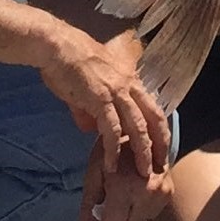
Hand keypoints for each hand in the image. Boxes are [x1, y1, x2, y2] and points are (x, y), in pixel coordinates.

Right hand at [39, 28, 167, 178]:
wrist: (57, 47)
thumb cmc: (70, 63)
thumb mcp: (89, 87)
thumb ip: (91, 109)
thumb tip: (90, 128)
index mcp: (129, 79)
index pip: (152, 107)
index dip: (159, 129)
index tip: (162, 148)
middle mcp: (128, 84)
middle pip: (153, 117)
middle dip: (160, 144)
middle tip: (160, 166)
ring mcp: (116, 91)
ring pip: (137, 126)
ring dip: (142, 152)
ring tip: (143, 173)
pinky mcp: (100, 99)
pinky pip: (112, 130)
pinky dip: (113, 150)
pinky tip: (112, 166)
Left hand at [75, 142, 171, 220]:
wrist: (143, 126)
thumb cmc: (113, 146)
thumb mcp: (94, 171)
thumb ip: (88, 204)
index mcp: (124, 187)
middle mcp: (146, 193)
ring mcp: (161, 193)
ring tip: (120, 201)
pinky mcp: (169, 191)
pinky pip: (150, 216)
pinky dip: (139, 213)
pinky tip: (134, 194)